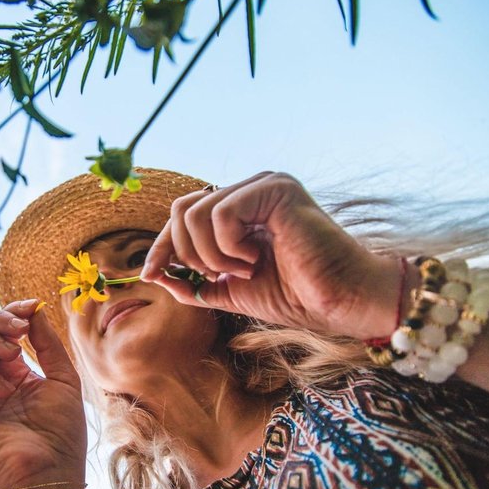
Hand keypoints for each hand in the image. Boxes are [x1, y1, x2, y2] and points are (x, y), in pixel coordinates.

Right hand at [0, 300, 86, 488]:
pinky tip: (6, 388)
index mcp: (9, 372)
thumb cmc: (62, 432)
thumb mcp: (64, 377)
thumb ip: (47, 342)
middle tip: (20, 327)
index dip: (10, 311)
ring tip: (13, 352)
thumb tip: (34, 308)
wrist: (52, 471)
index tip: (31, 306)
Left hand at [141, 172, 407, 338]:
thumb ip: (195, 281)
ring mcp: (263, 185)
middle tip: (217, 276)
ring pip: (195, 212)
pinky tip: (254, 260)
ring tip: (243, 270)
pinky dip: (228, 247)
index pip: (183, 216)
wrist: (340, 304)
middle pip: (181, 210)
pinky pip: (220, 214)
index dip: (162, 245)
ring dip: (210, 254)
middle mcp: (250, 190)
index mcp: (241, 209)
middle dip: (185, 252)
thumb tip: (154, 274)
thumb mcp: (230, 290)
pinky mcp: (276, 189)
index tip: (148, 274)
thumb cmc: (295, 296)